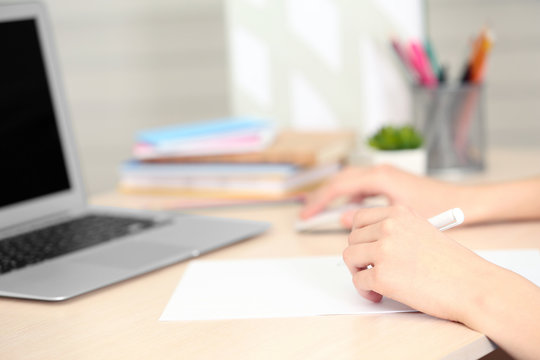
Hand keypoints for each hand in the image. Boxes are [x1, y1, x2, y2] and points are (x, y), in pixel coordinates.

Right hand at [300, 165, 461, 227]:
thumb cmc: (437, 207)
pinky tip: (347, 210)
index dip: (319, 201)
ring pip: (348, 182)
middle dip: (321, 197)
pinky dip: (348, 197)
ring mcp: (384, 174)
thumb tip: (344, 219)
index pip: (339, 186)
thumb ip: (368, 220)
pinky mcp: (389, 181)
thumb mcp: (398, 217)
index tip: (307, 215)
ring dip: (333, 195)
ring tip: (320, 212)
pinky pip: (360, 186)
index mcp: (379, 177)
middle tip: (306, 214)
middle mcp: (379, 171)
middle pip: (339, 180)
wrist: (463, 201)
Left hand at [342, 205, 493, 322]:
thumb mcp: (423, 231)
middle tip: (370, 268)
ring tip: (373, 282)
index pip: (360, 218)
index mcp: (399, 213)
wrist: (473, 286)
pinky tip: (379, 295)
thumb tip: (369, 240)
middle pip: (352, 238)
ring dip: (358, 272)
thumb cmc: (454, 264)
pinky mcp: (382, 276)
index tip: (364, 247)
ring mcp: (384, 251)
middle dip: (359, 255)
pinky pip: (358, 282)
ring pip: (350, 258)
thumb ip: (396, 230)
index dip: (359, 235)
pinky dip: (365, 291)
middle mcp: (389, 227)